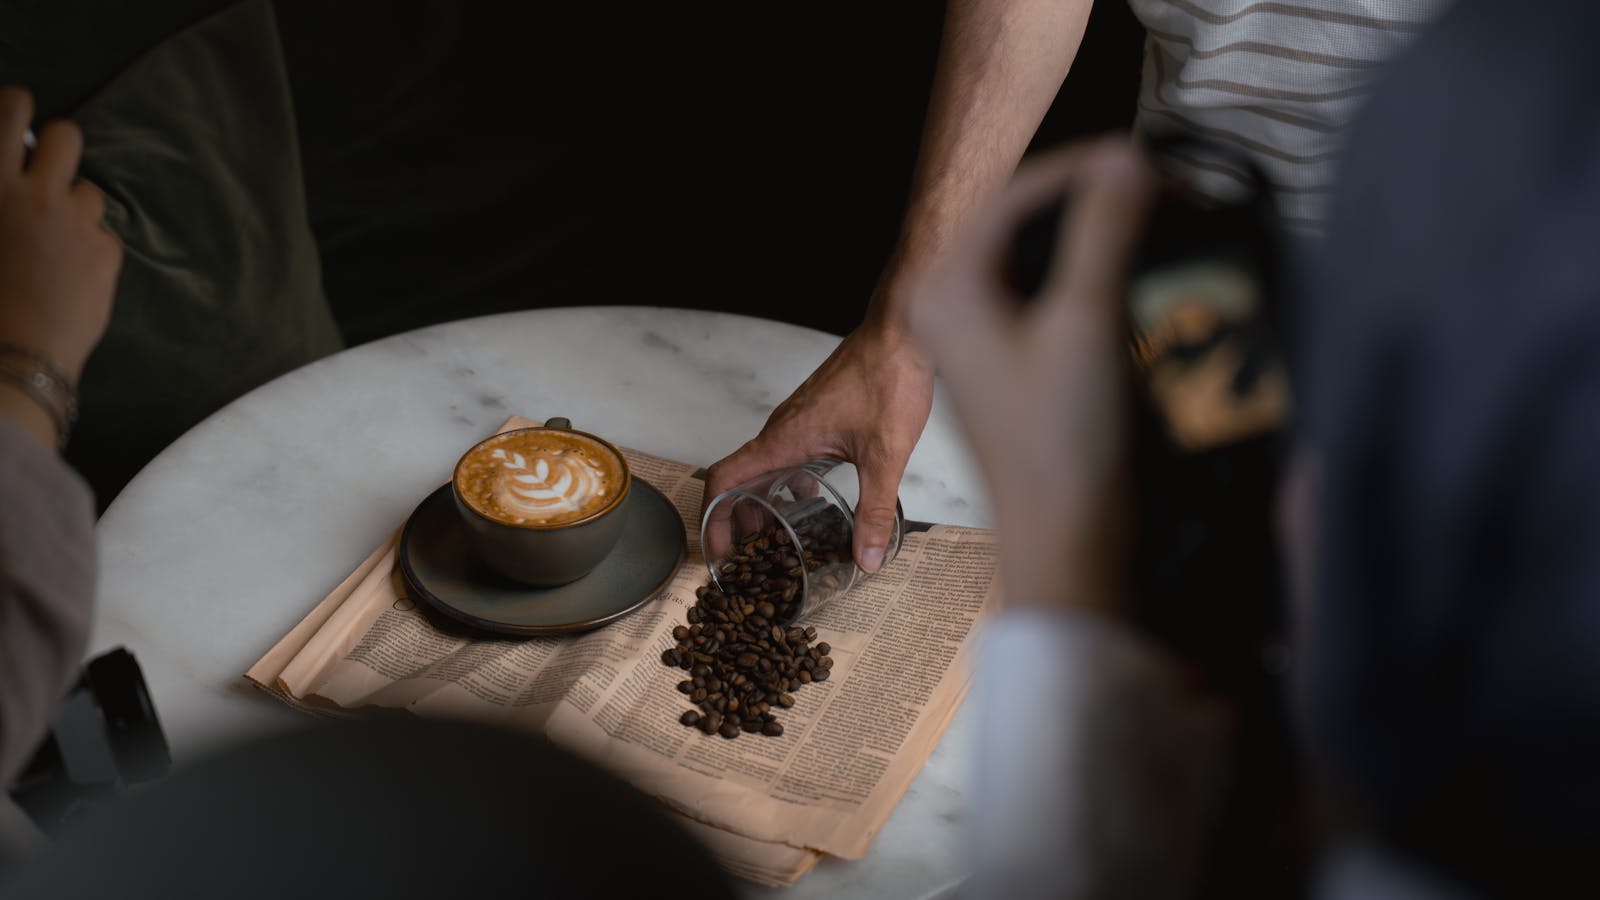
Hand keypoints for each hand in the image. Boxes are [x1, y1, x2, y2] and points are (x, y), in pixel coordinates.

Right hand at [0, 87, 121, 383]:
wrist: (11, 359)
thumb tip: (10, 182)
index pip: (8, 113)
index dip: (16, 105)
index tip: (17, 111)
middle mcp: (37, 197)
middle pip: (68, 137)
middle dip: (59, 144)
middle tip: (45, 168)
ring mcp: (77, 225)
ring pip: (89, 191)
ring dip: (74, 206)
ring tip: (53, 239)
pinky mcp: (107, 255)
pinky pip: (103, 235)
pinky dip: (90, 248)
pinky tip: (70, 274)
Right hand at [704, 319, 934, 572]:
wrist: (902, 331)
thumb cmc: (888, 378)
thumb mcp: (884, 455)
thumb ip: (874, 510)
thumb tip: (868, 558)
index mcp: (783, 439)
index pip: (723, 479)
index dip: (713, 519)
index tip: (719, 551)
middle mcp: (782, 429)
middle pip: (740, 480)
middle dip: (740, 521)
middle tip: (755, 559)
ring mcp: (798, 420)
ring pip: (765, 466)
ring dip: (765, 501)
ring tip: (782, 536)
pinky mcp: (816, 414)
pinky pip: (788, 453)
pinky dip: (790, 481)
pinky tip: (816, 498)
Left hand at [908, 136, 1156, 612]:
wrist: (1068, 542)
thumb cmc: (1065, 445)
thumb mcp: (1087, 318)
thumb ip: (1106, 227)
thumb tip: (1128, 156)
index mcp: (944, 287)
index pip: (1018, 192)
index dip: (1090, 168)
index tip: (1159, 163)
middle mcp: (947, 305)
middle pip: (1028, 221)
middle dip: (1101, 202)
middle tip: (1175, 194)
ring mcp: (974, 336)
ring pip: (1043, 256)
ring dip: (1105, 236)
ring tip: (1169, 226)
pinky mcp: (1006, 363)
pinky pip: (1050, 294)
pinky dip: (1097, 276)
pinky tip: (1145, 275)